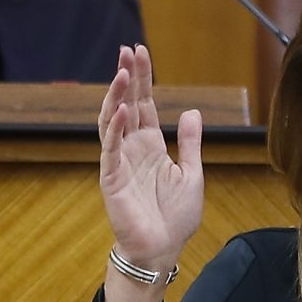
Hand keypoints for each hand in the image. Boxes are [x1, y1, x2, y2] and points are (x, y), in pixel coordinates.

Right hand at [97, 44, 202, 275]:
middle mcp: (133, 149)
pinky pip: (110, 149)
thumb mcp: (192, 174)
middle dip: (128, 77)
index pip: (144, 104)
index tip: (141, 52)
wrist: (162, 251)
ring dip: (116, 96)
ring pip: (112, 121)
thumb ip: (190, 143)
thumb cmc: (175, 219)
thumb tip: (190, 112)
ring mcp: (119, 162)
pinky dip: (114, 128)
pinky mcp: (111, 179)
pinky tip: (121, 109)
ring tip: (123, 72)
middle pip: (127, 104)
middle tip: (128, 50)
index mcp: (152, 146)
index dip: (143, 79)